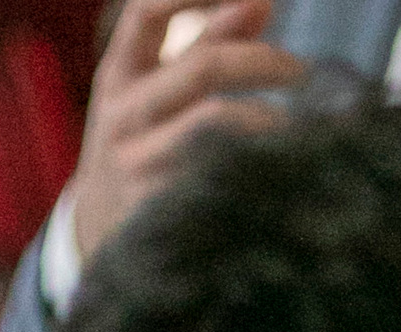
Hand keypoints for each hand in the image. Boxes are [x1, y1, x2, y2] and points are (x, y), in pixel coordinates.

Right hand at [70, 0, 304, 262]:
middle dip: (263, 61)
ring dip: (270, 117)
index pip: (147, 11)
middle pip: (203, 67)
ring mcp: (139, 164)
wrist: (97, 238)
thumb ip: (205, 46)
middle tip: (302, 73)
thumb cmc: (139, 148)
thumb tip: (262, 3)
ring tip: (302, 125)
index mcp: (117, 74)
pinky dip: (258, 165)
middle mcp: (123, 114)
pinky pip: (221, 175)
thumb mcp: (154, 92)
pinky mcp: (160, 209)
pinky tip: (284, 168)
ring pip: (216, 122)